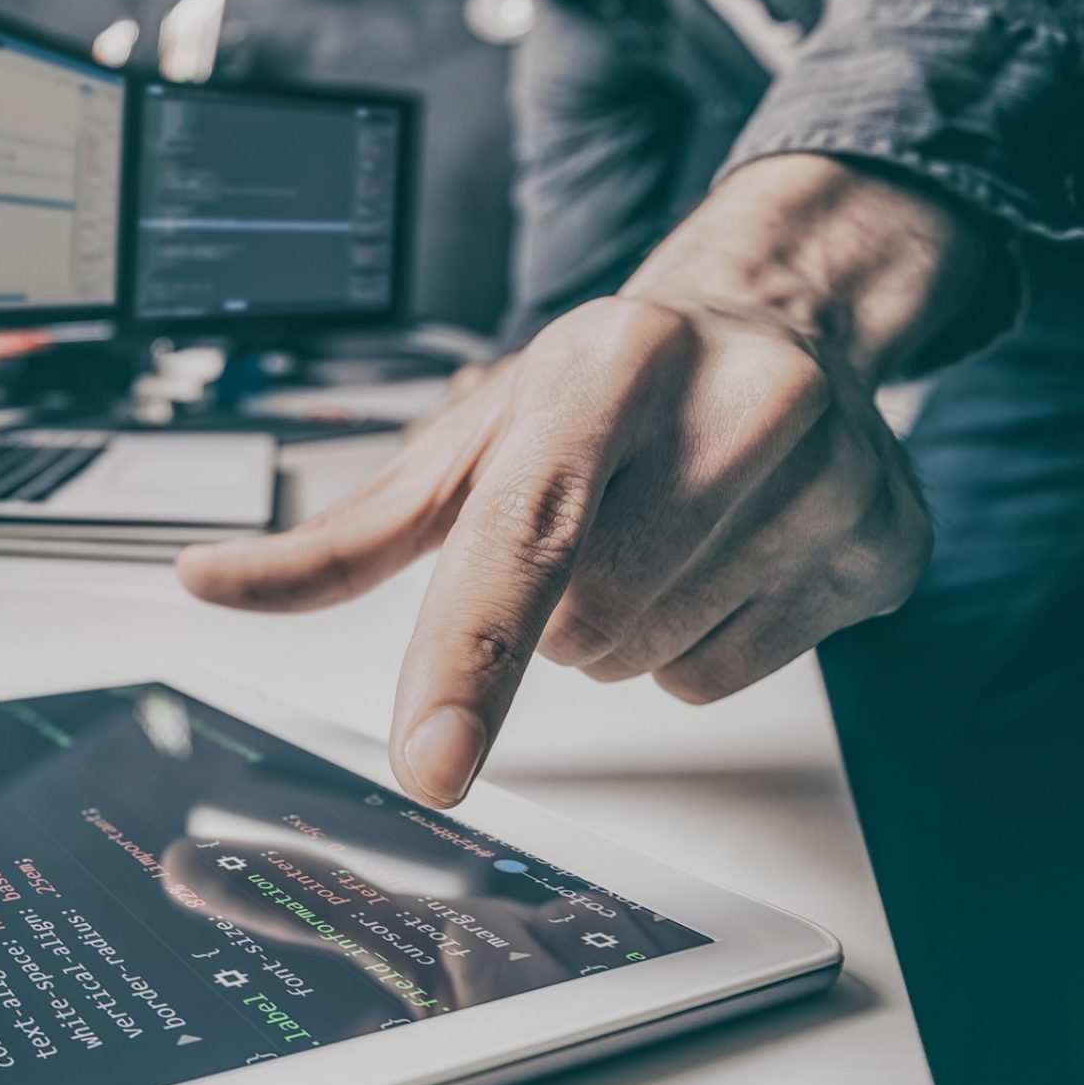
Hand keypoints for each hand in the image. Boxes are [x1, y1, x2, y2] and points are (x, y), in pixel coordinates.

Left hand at [176, 156, 1011, 806]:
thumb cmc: (603, 388)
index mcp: (607, 365)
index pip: (520, 540)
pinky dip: (696, 645)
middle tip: (589, 525)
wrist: (781, 319)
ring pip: (646, 666)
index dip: (466, 657)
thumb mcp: (467, 438)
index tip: (432, 765)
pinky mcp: (883, 549)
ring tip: (653, 532)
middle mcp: (733, 408)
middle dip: (553, 609)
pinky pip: (724, 681)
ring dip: (619, 630)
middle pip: (578, 630)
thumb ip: (339, 536)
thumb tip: (203, 580)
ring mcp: (824, 480)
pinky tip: (718, 555)